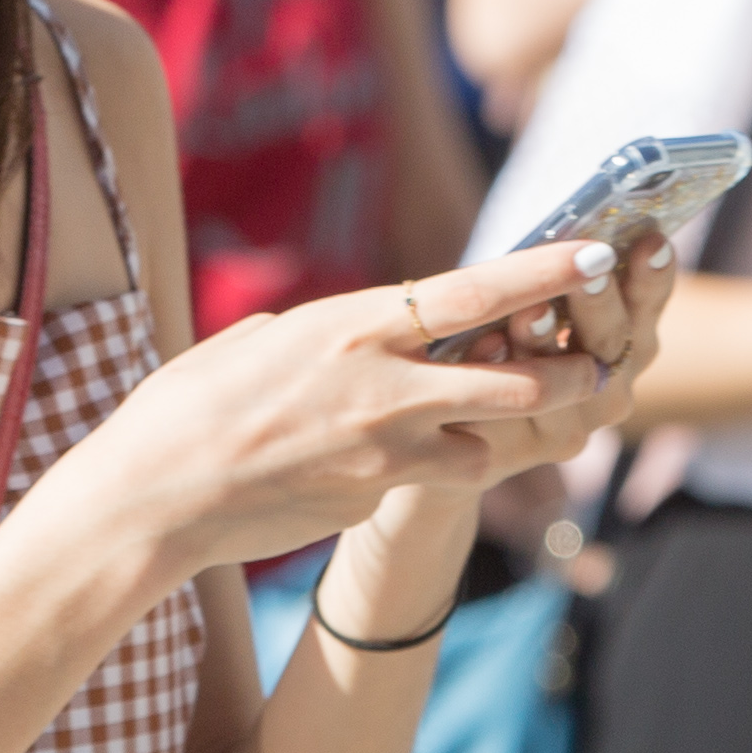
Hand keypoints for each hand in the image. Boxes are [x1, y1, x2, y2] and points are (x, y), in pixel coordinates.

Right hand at [90, 238, 649, 577]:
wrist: (153, 497)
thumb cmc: (184, 410)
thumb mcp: (253, 343)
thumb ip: (319, 334)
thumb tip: (343, 333)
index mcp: (351, 325)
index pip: (469, 291)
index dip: (542, 272)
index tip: (595, 252)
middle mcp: (380, 386)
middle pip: (511, 377)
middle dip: (566, 371)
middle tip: (598, 361)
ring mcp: (382, 451)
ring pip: (488, 441)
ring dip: (509, 432)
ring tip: (526, 421)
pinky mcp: (373, 500)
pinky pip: (433, 483)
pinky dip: (443, 471)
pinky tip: (425, 465)